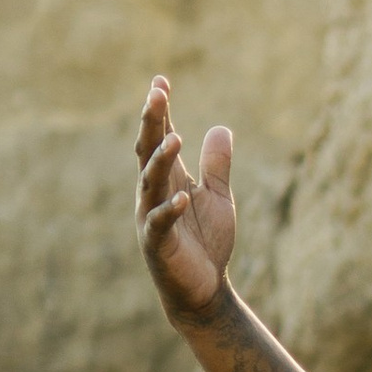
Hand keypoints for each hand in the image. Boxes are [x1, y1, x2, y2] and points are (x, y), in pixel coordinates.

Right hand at [134, 76, 236, 320]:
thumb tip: (222, 128)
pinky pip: (160, 224)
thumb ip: (216, 165)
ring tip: (175, 138)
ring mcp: (151, 217)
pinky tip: (182, 198)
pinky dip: (169, 211)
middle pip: (149, 151)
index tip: (161, 82)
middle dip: (152, 123)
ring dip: (162, 160)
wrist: (203, 289)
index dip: (159, 112)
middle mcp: (153, 193)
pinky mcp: (158, 244)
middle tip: (156, 95)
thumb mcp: (217, 196)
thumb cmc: (205, 242)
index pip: (159, 138)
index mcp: (167, 179)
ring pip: (151, 182)